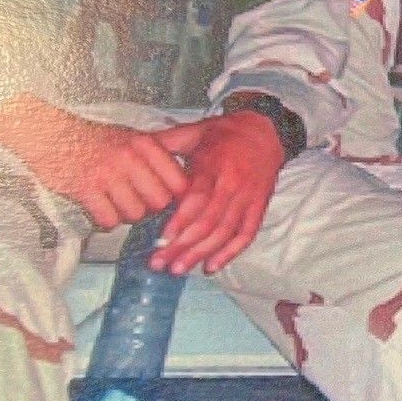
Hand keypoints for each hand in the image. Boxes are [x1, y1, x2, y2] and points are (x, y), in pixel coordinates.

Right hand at [0, 97, 189, 227]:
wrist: (50, 133)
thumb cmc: (93, 138)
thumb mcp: (133, 134)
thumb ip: (164, 145)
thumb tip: (195, 147)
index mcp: (145, 144)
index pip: (178, 182)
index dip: (173, 195)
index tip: (163, 195)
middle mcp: (130, 158)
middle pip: (159, 202)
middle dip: (149, 207)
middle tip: (136, 201)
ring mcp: (107, 174)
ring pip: (135, 214)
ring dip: (126, 215)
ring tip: (115, 203)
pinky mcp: (86, 189)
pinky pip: (108, 220)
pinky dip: (105, 221)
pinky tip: (100, 209)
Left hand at [148, 111, 286, 275]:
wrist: (266, 131)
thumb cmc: (226, 133)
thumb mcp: (195, 131)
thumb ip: (167, 142)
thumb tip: (135, 146)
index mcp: (215, 164)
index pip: (198, 198)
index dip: (180, 221)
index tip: (162, 239)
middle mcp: (234, 184)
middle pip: (209, 222)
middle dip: (184, 246)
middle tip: (161, 263)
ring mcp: (249, 198)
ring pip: (225, 233)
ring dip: (201, 254)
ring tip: (178, 269)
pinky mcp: (259, 207)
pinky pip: (246, 235)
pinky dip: (230, 253)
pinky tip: (211, 266)